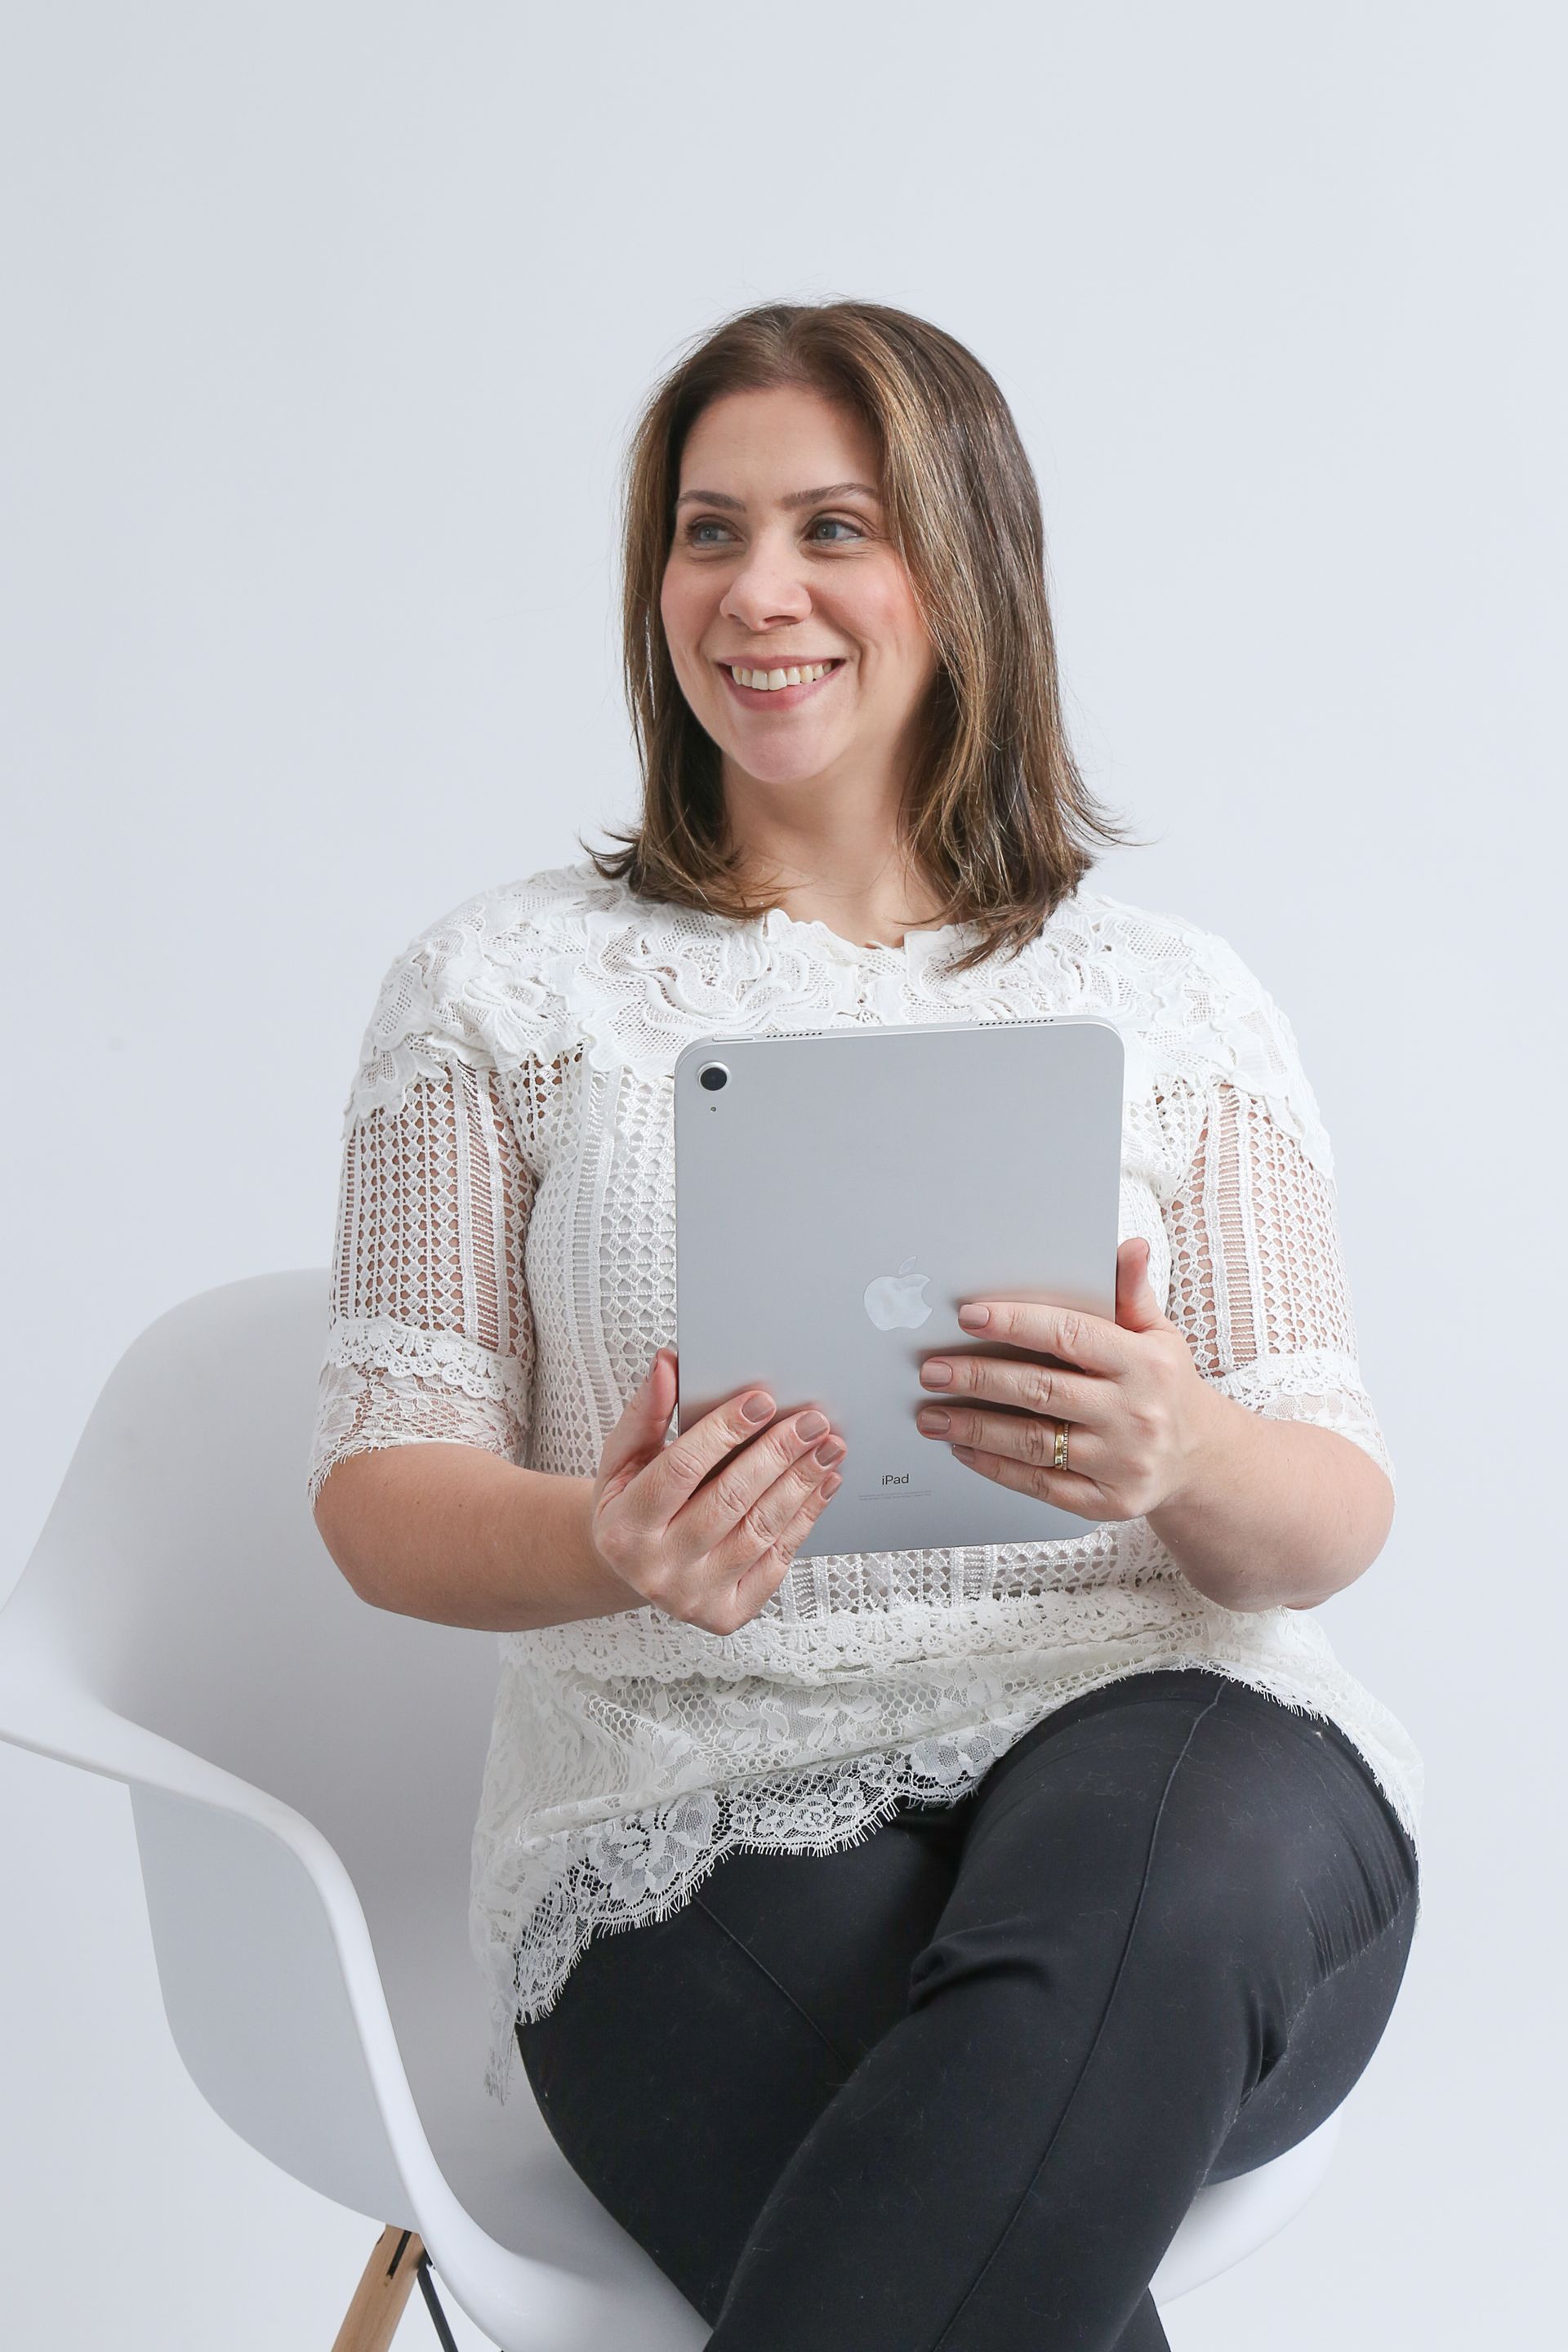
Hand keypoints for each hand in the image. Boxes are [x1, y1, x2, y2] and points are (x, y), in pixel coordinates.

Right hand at [588, 1350, 846, 1634]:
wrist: (631, 1570)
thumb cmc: (631, 1503)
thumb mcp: (623, 1458)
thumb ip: (645, 1412)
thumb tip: (667, 1362)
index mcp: (624, 1527)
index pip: (680, 1469)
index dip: (723, 1432)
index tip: (761, 1400)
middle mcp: (655, 1569)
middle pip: (729, 1500)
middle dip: (777, 1454)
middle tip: (811, 1421)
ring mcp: (693, 1597)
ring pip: (760, 1531)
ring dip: (801, 1484)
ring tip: (828, 1448)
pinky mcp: (726, 1615)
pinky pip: (776, 1561)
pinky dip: (805, 1520)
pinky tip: (821, 1486)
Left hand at [913, 1239, 1218, 1522]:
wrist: (1201, 1459)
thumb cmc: (1165, 1386)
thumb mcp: (1159, 1335)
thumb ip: (1132, 1294)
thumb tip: (1130, 1247)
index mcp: (1146, 1365)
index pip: (1070, 1336)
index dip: (1016, 1323)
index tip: (969, 1316)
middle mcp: (1135, 1414)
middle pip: (1041, 1391)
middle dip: (979, 1378)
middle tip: (931, 1370)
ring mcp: (1121, 1463)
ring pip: (1032, 1441)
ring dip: (974, 1428)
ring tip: (931, 1415)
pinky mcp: (1106, 1502)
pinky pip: (1039, 1483)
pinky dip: (995, 1467)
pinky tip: (963, 1449)